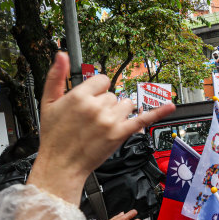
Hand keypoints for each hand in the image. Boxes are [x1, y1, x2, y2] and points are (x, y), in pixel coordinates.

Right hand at [27, 52, 174, 204]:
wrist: (61, 164)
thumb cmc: (54, 136)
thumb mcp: (48, 102)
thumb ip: (56, 76)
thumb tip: (61, 55)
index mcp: (79, 96)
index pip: (102, 80)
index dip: (97, 90)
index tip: (92, 100)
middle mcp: (96, 107)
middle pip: (114, 95)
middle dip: (106, 105)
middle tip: (91, 120)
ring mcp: (110, 120)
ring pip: (126, 105)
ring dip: (119, 113)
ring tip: (103, 126)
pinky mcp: (120, 133)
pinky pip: (143, 118)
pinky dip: (158, 112)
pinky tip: (170, 106)